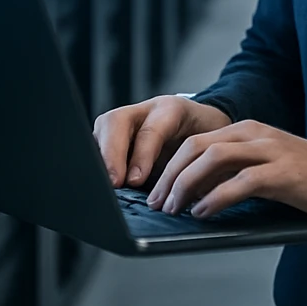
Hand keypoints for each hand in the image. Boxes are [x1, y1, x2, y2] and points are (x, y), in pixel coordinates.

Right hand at [92, 94, 232, 189]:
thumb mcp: (208, 148)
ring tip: (102, 186)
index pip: (151, 130)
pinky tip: (100, 183)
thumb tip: (180, 195)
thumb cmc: (207, 138)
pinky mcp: (113, 135)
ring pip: (102, 130)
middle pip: (116, 122)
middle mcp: (144, 111)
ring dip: (100, 159)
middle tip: (113, 183)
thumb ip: (194, 165)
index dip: (141, 155)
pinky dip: (98, 165)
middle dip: (111, 154)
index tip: (134, 181)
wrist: (203, 124)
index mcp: (171, 110)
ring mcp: (126, 120)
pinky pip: (98, 145)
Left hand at [145, 119, 306, 219]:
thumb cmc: (301, 176)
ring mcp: (269, 151)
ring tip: (175, 208)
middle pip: (198, 147)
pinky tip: (204, 212)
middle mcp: (254, 134)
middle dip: (171, 176)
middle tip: (158, 202)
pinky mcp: (282, 173)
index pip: (195, 141)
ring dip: (187, 185)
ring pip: (214, 159)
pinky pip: (241, 182)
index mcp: (245, 130)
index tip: (155, 191)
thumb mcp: (260, 165)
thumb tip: (191, 192)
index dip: (169, 166)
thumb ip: (229, 171)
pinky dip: (217, 197)